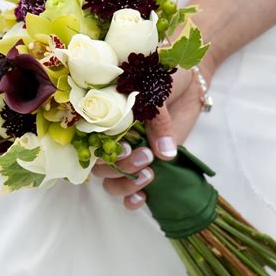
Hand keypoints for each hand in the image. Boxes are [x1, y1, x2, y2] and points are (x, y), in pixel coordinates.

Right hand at [92, 55, 216, 208]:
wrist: (188, 81)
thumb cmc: (165, 76)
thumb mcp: (158, 87)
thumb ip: (158, 118)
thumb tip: (164, 153)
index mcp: (103, 114)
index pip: (87, 139)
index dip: (100, 149)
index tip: (125, 148)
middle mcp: (110, 136)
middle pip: (98, 164)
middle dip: (119, 167)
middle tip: (146, 156)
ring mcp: (127, 152)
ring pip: (110, 180)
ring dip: (125, 184)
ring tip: (150, 174)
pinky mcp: (143, 165)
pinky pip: (128, 190)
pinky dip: (131, 199)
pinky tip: (142, 199)